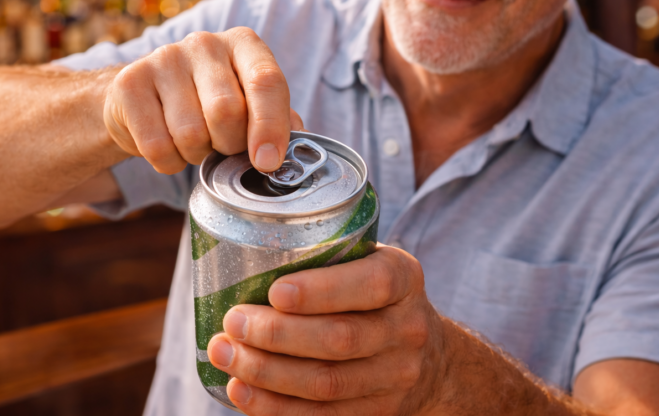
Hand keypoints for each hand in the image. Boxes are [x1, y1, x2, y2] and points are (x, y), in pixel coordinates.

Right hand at [103, 27, 303, 173]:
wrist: (144, 101)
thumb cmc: (208, 104)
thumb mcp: (250, 105)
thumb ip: (279, 121)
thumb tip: (302, 146)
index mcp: (243, 44)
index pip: (266, 81)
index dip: (270, 127)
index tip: (267, 162)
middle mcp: (204, 43)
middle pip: (227, 112)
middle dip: (228, 145)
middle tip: (222, 145)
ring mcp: (164, 58)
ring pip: (191, 134)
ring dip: (196, 155)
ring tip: (193, 142)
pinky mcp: (130, 83)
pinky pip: (158, 146)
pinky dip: (169, 162)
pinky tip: (168, 144)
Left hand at [206, 245, 446, 414]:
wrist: (432, 360)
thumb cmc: (376, 297)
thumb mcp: (371, 262)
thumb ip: (327, 258)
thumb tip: (241, 257)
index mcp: (404, 279)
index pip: (372, 284)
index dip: (322, 291)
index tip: (274, 291)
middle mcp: (407, 329)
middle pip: (340, 339)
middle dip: (277, 334)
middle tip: (234, 322)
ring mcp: (395, 377)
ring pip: (326, 383)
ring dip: (266, 373)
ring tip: (225, 355)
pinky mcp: (378, 413)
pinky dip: (275, 407)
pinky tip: (241, 391)